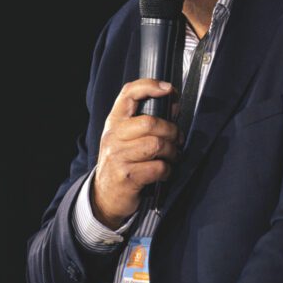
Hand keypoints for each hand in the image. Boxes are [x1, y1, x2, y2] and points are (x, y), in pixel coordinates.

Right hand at [92, 79, 181, 228]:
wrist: (105, 196)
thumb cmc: (122, 162)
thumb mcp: (126, 138)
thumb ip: (147, 121)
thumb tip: (173, 105)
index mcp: (115, 122)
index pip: (128, 93)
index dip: (149, 86)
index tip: (168, 89)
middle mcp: (114, 136)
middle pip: (150, 123)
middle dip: (172, 131)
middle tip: (178, 139)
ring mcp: (118, 156)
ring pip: (156, 145)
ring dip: (172, 152)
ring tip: (172, 156)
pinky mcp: (127, 176)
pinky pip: (158, 167)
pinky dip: (167, 170)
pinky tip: (164, 172)